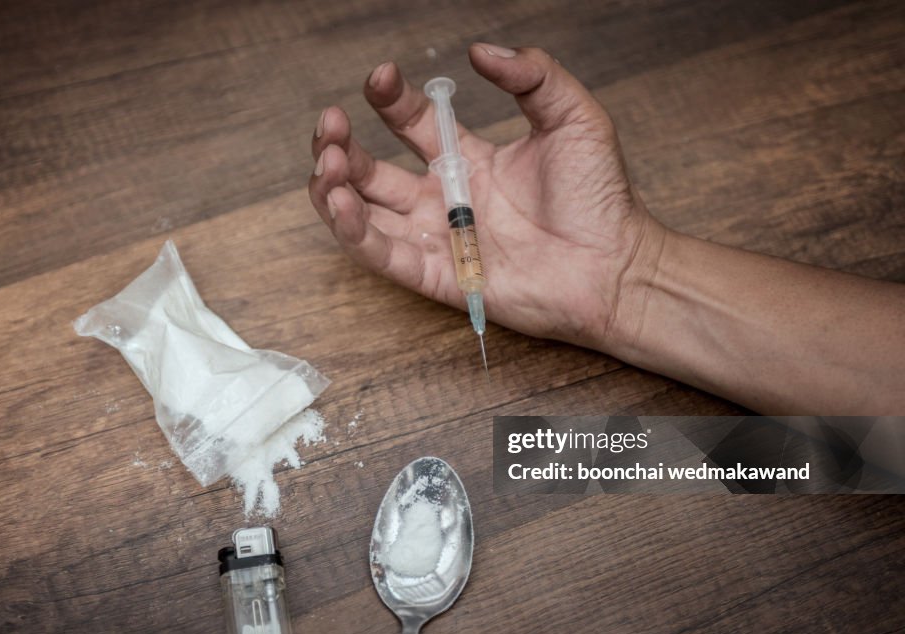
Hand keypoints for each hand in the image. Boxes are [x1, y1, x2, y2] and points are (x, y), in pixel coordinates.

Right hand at [308, 44, 664, 349]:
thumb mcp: (574, 118)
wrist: (616, 265)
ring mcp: (438, 238)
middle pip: (372, 171)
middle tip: (330, 121)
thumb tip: (480, 49)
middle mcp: (444, 199)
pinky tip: (341, 201)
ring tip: (325, 160)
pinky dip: (354, 232)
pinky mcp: (438, 277)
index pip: (411, 125)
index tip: (379, 76)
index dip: (389, 100)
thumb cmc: (601, 198)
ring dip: (333, 187)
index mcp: (469, 160)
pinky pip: (384, 256)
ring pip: (365, 213)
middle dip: (342, 144)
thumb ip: (533, 75)